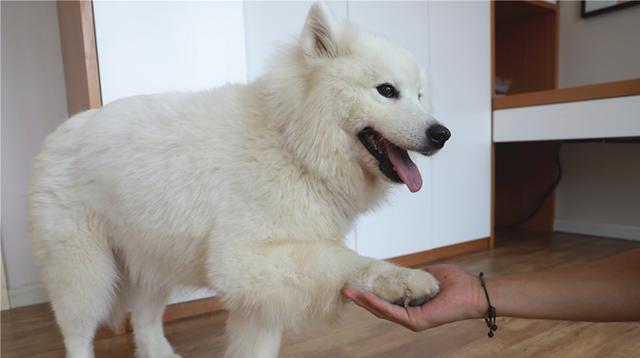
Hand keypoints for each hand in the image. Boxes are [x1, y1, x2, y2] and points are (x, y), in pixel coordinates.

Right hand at [342, 264, 484, 330]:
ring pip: (382, 312)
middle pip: (379, 309)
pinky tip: (365, 297)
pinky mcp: (416, 321)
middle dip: (360, 299)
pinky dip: (377, 304)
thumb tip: (395, 269)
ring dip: (364, 302)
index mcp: (411, 305)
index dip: (369, 293)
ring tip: (349, 292)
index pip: (385, 301)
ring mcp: (412, 320)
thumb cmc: (455, 283)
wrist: (473, 291)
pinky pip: (392, 312)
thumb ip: (410, 276)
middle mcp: (409, 316)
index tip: (355, 283)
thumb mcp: (426, 275)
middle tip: (344, 288)